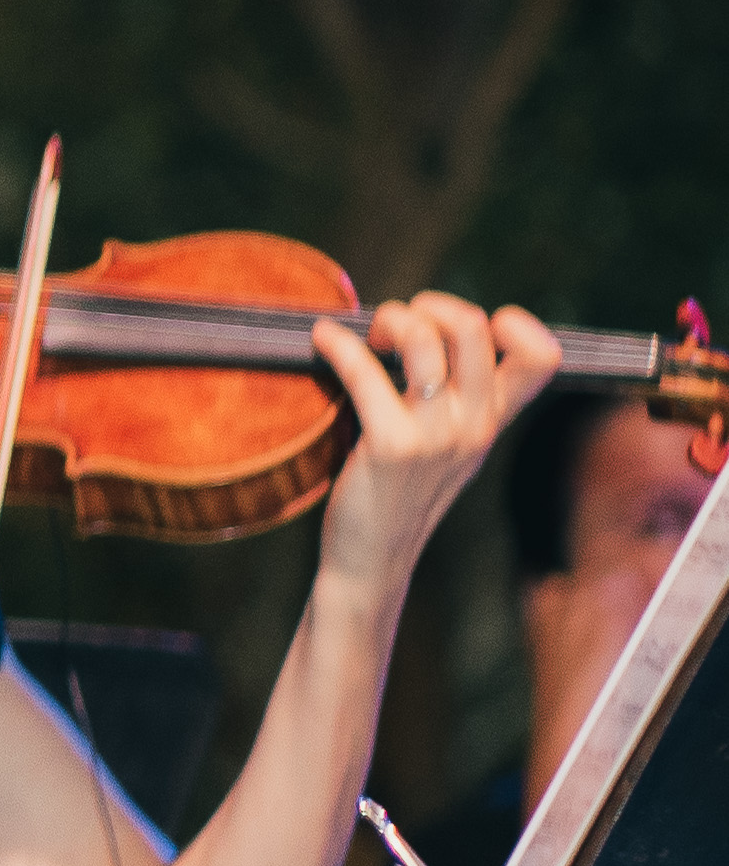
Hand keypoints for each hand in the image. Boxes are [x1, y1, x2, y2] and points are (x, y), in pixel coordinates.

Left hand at [311, 293, 558, 592]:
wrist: (372, 559)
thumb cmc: (399, 493)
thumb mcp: (449, 446)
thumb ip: (458, 400)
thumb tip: (431, 331)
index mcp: (494, 420)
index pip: (543, 357)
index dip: (516, 322)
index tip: (471, 323)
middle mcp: (475, 425)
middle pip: (474, 328)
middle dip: (429, 306)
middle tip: (396, 323)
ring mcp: (437, 436)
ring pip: (424, 340)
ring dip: (388, 320)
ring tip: (365, 336)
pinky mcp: (393, 447)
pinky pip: (366, 373)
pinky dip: (338, 345)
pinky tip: (322, 341)